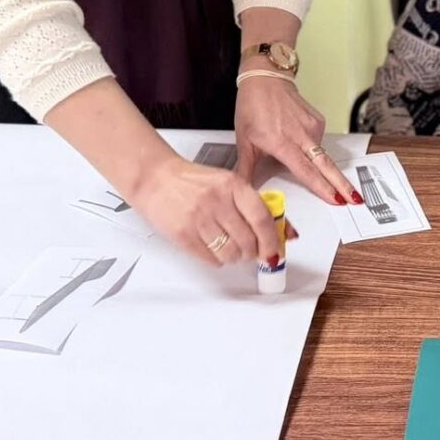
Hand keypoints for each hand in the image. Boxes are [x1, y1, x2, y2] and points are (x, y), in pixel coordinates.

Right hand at [125, 152, 284, 265]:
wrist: (156, 179)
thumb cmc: (193, 182)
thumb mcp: (228, 184)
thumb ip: (255, 206)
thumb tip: (283, 232)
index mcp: (233, 185)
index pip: (262, 218)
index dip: (272, 240)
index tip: (274, 250)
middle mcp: (217, 201)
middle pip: (248, 241)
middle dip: (252, 253)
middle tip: (250, 251)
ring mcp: (199, 219)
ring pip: (230, 254)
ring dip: (234, 258)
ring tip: (230, 249)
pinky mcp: (183, 234)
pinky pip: (210, 259)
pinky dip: (216, 259)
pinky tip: (213, 249)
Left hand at [235, 74, 359, 205]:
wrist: (265, 79)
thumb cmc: (252, 107)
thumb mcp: (244, 141)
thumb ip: (245, 169)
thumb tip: (241, 190)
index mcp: (281, 142)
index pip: (305, 170)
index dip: (321, 186)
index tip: (335, 198)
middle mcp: (300, 135)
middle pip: (325, 164)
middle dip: (341, 183)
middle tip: (355, 198)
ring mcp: (312, 126)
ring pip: (321, 155)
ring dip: (321, 166)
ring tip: (302, 156)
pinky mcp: (318, 120)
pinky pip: (318, 141)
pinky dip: (311, 148)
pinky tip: (299, 140)